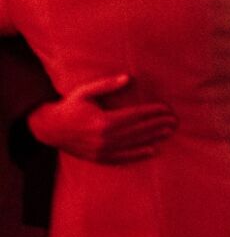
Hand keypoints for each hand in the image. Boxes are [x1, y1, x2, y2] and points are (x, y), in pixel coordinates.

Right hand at [27, 74, 175, 163]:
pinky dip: (138, 154)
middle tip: (175, 120)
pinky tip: (152, 150)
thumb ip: (107, 85)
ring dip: (153, 138)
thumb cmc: (69, 107)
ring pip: (134, 144)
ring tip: (169, 132)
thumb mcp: (85, 92)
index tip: (166, 108)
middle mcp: (104, 138)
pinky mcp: (98, 158)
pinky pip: (123, 158)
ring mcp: (102, 150)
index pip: (135, 116)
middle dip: (158, 124)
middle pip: (138, 130)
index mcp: (103, 121)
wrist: (49, 129)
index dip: (153, 112)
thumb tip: (128, 78)